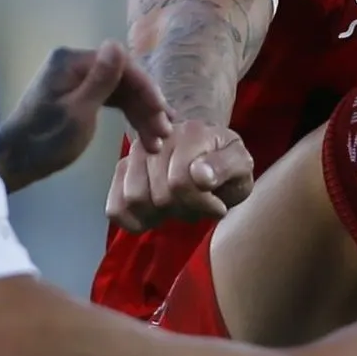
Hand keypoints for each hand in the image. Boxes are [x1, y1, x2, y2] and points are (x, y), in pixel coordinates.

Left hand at [0, 42, 170, 193]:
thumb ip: (101, 80)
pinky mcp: (75, 96)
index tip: (164, 114)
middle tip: (165, 133)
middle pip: (122, 79)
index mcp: (72, 61)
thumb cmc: (45, 140)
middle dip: (146, 106)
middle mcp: (74, 64)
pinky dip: (125, 116)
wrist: (14, 162)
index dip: (147, 89)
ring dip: (140, 114)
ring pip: (118, 92)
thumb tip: (118, 44)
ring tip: (158, 141)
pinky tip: (143, 133)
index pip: (122, 66)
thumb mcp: (78, 113)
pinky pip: (108, 100)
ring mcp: (75, 79)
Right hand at [105, 119, 256, 230]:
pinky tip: (155, 217)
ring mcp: (136, 153)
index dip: (201, 204)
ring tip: (178, 206)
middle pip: (158, 196)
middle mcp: (158, 137)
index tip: (218, 206)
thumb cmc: (226, 165)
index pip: (180, 182)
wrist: (209, 155)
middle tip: (198, 205)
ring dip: (160, 215)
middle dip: (183, 210)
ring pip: (134, 200)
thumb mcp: (241, 166)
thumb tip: (200, 176)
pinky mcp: (122, 170)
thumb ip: (226, 167)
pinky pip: (115, 208)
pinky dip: (134, 222)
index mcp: (191, 133)